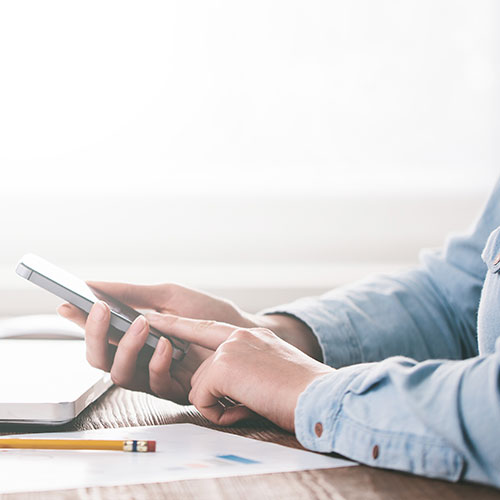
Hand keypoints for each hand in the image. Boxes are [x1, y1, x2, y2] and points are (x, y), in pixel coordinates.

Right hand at [58, 281, 253, 402]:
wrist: (242, 329)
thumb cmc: (206, 312)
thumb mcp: (168, 295)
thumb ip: (132, 293)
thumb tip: (92, 283)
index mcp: (135, 335)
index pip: (99, 333)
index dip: (81, 322)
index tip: (68, 304)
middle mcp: (140, 358)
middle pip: (100, 359)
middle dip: (94, 336)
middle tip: (99, 309)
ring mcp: (156, 375)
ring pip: (120, 375)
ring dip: (126, 348)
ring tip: (141, 323)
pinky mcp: (177, 390)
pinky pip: (155, 384)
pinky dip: (156, 363)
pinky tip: (166, 345)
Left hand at [147, 313, 333, 431]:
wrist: (319, 396)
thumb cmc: (303, 392)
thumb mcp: (274, 369)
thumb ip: (248, 366)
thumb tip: (227, 384)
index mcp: (251, 337)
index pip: (207, 328)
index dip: (181, 325)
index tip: (156, 318)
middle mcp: (238, 336)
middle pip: (202, 371)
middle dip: (215, 394)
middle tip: (248, 401)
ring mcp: (229, 348)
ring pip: (199, 387)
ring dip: (220, 405)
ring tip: (253, 404)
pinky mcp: (223, 365)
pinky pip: (200, 399)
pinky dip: (219, 414)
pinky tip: (245, 409)